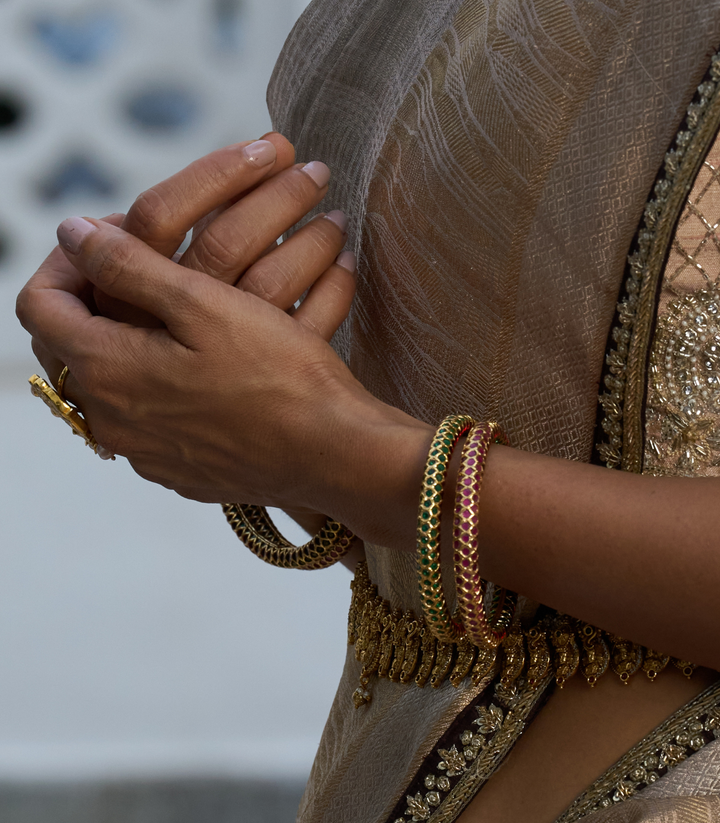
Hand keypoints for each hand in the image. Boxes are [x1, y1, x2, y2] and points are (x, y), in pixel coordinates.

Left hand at [27, 137, 357, 431]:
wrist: (333, 454)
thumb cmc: (278, 377)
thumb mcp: (203, 305)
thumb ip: (128, 266)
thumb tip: (72, 234)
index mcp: (108, 371)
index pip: (39, 304)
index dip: (63, 260)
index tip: (106, 239)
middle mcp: (113, 421)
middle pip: (69, 346)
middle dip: (93, 297)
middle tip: (138, 266)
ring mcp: (146, 453)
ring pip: (110, 384)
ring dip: (128, 340)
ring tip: (176, 311)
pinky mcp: (181, 470)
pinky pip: (148, 419)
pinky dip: (159, 384)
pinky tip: (203, 366)